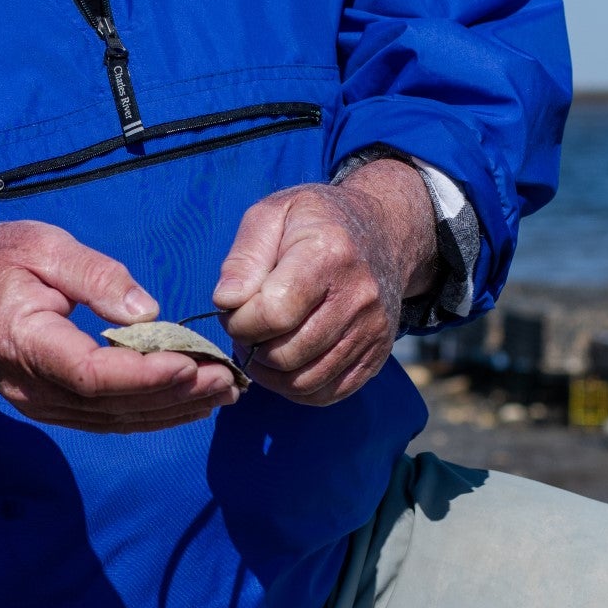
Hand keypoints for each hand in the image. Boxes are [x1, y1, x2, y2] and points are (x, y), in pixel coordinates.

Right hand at [0, 222, 243, 433]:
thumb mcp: (41, 245)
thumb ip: (94, 276)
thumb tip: (148, 310)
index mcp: (24, 340)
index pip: (90, 372)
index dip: (144, 374)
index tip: (191, 362)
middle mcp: (31, 386)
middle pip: (110, 404)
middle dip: (174, 395)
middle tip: (226, 379)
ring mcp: (40, 404)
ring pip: (113, 420)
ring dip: (170, 411)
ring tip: (221, 393)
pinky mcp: (52, 407)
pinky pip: (106, 419)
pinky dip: (150, 413)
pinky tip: (187, 403)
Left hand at [211, 159, 439, 405]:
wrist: (381, 231)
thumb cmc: (315, 221)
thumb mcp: (272, 214)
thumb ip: (244, 257)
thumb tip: (225, 302)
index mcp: (328, 253)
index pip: (273, 313)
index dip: (239, 321)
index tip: (232, 308)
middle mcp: (358, 296)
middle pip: (287, 354)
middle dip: (251, 348)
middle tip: (243, 328)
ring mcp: (373, 329)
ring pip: (305, 381)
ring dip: (269, 373)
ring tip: (260, 345)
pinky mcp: (378, 354)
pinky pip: (327, 393)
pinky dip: (296, 388)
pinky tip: (284, 362)